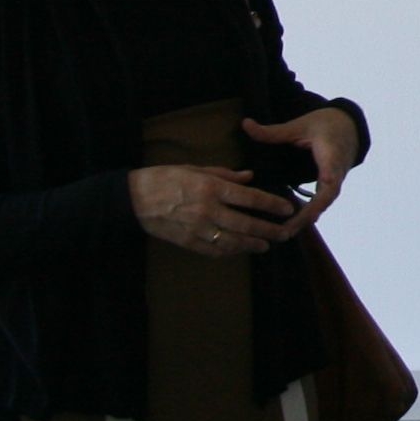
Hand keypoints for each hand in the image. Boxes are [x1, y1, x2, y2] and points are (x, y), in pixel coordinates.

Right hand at [129, 162, 300, 257]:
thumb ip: (225, 174)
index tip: (286, 208)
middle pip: (246, 223)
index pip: (250, 198)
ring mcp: (198, 228)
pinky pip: (214, 250)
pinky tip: (239, 251)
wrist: (134, 198)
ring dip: (252, 244)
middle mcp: (208, 209)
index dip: (271, 204)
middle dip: (268, 230)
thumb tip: (249, 176)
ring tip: (266, 245)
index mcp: (211, 187)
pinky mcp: (188, 242)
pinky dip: (229, 252)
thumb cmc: (165, 178)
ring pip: (233, 241)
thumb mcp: (195, 168)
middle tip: (284, 233)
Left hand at [241, 105, 362, 229]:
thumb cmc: (324, 124)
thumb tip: (246, 124)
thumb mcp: (299, 125)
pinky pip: (320, 203)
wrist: (348, 128)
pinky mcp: (330, 187)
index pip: (331, 171)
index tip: (315, 199)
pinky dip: (307, 215)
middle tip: (287, 230)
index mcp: (331, 153)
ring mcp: (336, 181)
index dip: (325, 185)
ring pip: (323, 204)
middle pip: (326, 197)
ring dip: (305, 219)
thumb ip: (273, 131)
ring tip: (284, 234)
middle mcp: (337, 171)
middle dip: (308, 214)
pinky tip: (290, 227)